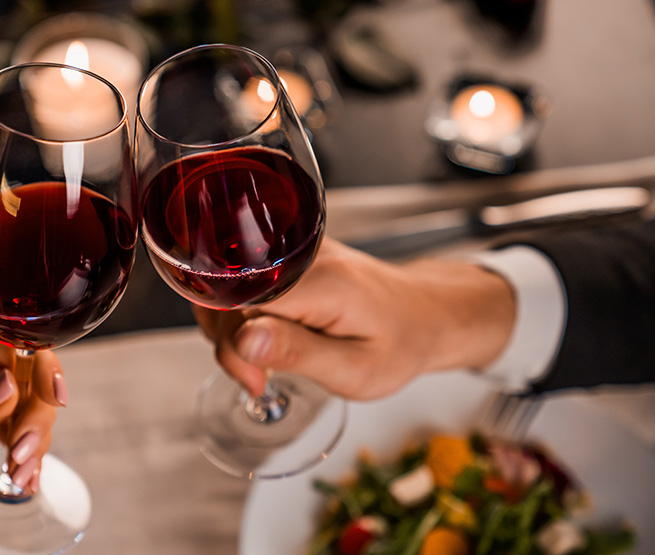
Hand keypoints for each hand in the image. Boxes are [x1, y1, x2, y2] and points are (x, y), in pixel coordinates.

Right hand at [195, 239, 515, 399]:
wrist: (425, 313)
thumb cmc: (399, 344)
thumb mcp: (355, 369)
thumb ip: (297, 353)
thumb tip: (242, 340)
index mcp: (322, 281)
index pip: (241, 300)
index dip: (233, 344)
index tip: (255, 380)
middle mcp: (304, 254)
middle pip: (228, 291)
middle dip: (228, 341)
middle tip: (259, 379)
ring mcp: (296, 249)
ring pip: (230, 286)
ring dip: (231, 329)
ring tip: (263, 362)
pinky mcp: (290, 254)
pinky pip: (246, 282)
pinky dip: (243, 314)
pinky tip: (264, 338)